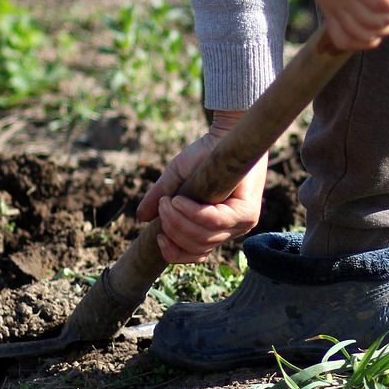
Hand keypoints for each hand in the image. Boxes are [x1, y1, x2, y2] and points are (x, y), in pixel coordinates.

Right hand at [137, 111, 267, 263]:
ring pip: (204, 238)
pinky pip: (214, 222)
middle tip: (162, 207)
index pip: (196, 255)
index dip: (174, 253)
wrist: (225, 133)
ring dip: (178, 221)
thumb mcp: (176, 178)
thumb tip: (141, 217)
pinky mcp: (247, 213)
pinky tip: (179, 200)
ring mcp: (241, 224)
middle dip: (172, 230)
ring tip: (168, 201)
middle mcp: (231, 231)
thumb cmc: (203, 154)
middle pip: (197, 248)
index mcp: (216, 229)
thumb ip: (160, 197)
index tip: (158, 236)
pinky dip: (191, 213)